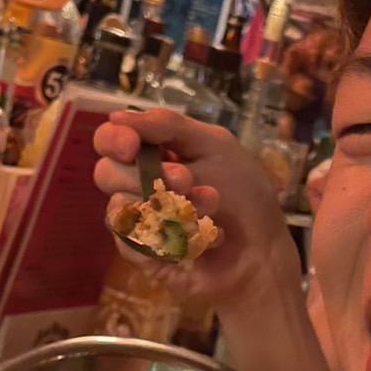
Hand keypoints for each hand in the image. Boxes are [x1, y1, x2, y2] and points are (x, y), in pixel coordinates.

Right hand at [93, 108, 301, 309]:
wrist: (264, 252)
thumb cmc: (244, 196)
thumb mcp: (216, 146)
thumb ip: (169, 126)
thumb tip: (116, 115)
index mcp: (154, 154)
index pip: (111, 140)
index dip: (113, 140)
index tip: (132, 146)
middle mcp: (139, 186)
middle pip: (106, 174)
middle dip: (146, 176)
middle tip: (187, 181)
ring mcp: (139, 221)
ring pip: (118, 210)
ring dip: (167, 208)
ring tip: (211, 211)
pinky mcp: (144, 255)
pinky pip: (130, 245)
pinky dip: (170, 239)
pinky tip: (206, 240)